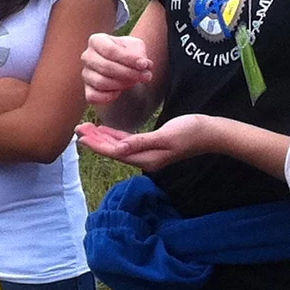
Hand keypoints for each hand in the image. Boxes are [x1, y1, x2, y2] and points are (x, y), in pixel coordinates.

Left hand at [78, 114, 230, 171]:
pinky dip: (115, 136)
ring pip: (119, 146)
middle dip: (96, 141)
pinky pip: (128, 142)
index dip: (97, 145)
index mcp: (146, 159)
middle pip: (114, 151)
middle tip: (78, 129)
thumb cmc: (191, 132)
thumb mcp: (165, 136)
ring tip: (86, 129)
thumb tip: (119, 149)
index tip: (82, 136)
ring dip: (103, 138)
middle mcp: (145, 159)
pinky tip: (105, 131)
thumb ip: (141, 142)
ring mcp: (149, 153)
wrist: (210, 133)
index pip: (115, 153)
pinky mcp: (152, 145)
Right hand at [81, 33, 155, 107]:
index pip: (110, 50)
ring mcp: (86, 74)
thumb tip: (143, 64)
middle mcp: (87, 56)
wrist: (122, 64)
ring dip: (122, 84)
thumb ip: (139, 53)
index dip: (128, 59)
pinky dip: (108, 96)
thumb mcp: (136, 46)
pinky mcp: (87, 90)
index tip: (144, 64)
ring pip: (101, 82)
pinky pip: (93, 96)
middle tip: (146, 76)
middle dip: (129, 73)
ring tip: (135, 82)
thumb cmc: (128, 53)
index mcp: (96, 41)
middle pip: (106, 67)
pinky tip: (120, 91)